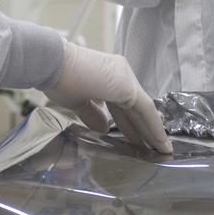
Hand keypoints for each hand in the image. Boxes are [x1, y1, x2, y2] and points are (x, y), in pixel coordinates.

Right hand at [41, 42, 171, 153]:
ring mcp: (125, 78)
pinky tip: (160, 143)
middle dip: (144, 130)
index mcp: (109, 76)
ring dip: (152, 131)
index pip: (123, 105)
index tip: (137, 140)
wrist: (52, 64)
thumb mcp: (76, 102)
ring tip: (161, 150)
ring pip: (144, 110)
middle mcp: (121, 74)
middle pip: (135, 108)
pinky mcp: (127, 86)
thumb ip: (92, 114)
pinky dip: (154, 127)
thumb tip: (103, 128)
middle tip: (154, 149)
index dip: (130, 124)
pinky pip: (145, 110)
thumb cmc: (58, 79)